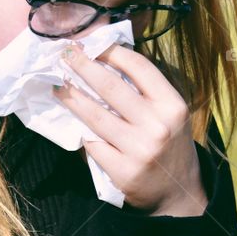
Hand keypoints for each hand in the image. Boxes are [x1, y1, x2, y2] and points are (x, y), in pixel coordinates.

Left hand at [52, 41, 207, 216]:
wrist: (179, 192)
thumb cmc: (170, 144)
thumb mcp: (170, 114)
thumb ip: (145, 91)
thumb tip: (105, 61)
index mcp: (172, 105)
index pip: (138, 67)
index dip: (111, 51)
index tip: (90, 43)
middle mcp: (157, 125)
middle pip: (110, 87)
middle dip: (83, 66)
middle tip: (64, 55)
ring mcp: (139, 150)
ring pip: (94, 116)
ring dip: (71, 97)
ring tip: (58, 86)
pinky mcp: (123, 172)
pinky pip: (93, 145)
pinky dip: (83, 134)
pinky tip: (75, 126)